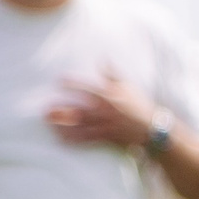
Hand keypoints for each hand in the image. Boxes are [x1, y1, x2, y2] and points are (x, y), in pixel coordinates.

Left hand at [45, 76, 159, 150]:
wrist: (152, 128)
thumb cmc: (139, 105)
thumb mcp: (128, 86)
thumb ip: (113, 74)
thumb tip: (103, 58)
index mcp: (110, 96)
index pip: (88, 88)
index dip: (73, 84)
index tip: (58, 80)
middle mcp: (106, 111)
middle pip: (80, 110)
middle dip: (62, 110)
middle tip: (45, 109)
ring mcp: (106, 125)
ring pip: (81, 126)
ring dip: (64, 125)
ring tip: (49, 124)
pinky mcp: (108, 137)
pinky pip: (88, 139)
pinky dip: (75, 139)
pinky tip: (62, 139)